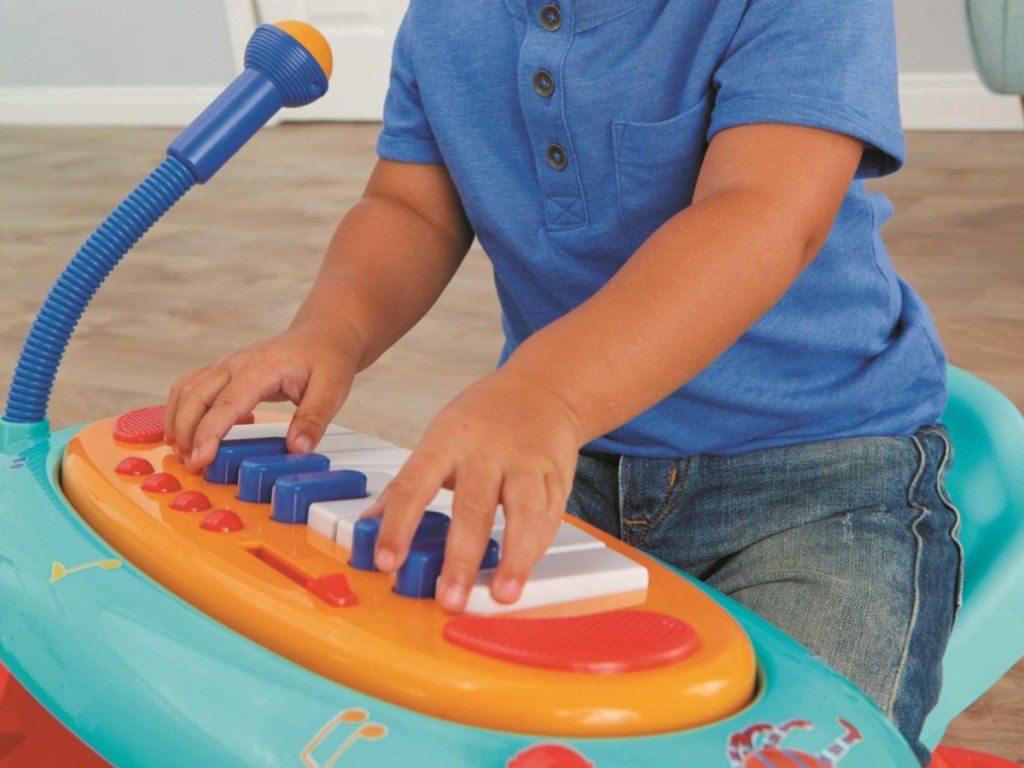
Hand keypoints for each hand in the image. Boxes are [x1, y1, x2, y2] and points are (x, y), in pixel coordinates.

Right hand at [164, 319, 360, 471]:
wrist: (323, 334)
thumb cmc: (327, 358)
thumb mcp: (332, 389)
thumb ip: (313, 420)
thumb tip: (297, 449)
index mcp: (261, 367)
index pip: (226, 402)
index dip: (208, 433)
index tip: (201, 459)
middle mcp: (236, 363)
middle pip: (194, 396)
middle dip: (185, 432)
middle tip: (192, 466)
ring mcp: (226, 366)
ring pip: (185, 390)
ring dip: (176, 422)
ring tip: (183, 455)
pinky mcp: (224, 372)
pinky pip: (190, 388)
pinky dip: (179, 411)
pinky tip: (182, 435)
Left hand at [365, 370, 584, 611]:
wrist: (541, 390)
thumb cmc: (482, 418)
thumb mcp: (437, 438)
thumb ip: (407, 483)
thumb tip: (370, 521)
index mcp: (447, 441)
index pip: (415, 486)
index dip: (398, 526)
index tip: (388, 562)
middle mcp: (487, 451)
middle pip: (473, 507)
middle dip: (461, 558)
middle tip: (450, 598)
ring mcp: (525, 463)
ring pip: (523, 512)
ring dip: (514, 558)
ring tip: (503, 594)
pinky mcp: (556, 475)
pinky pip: (550, 515)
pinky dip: (537, 547)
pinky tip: (524, 571)